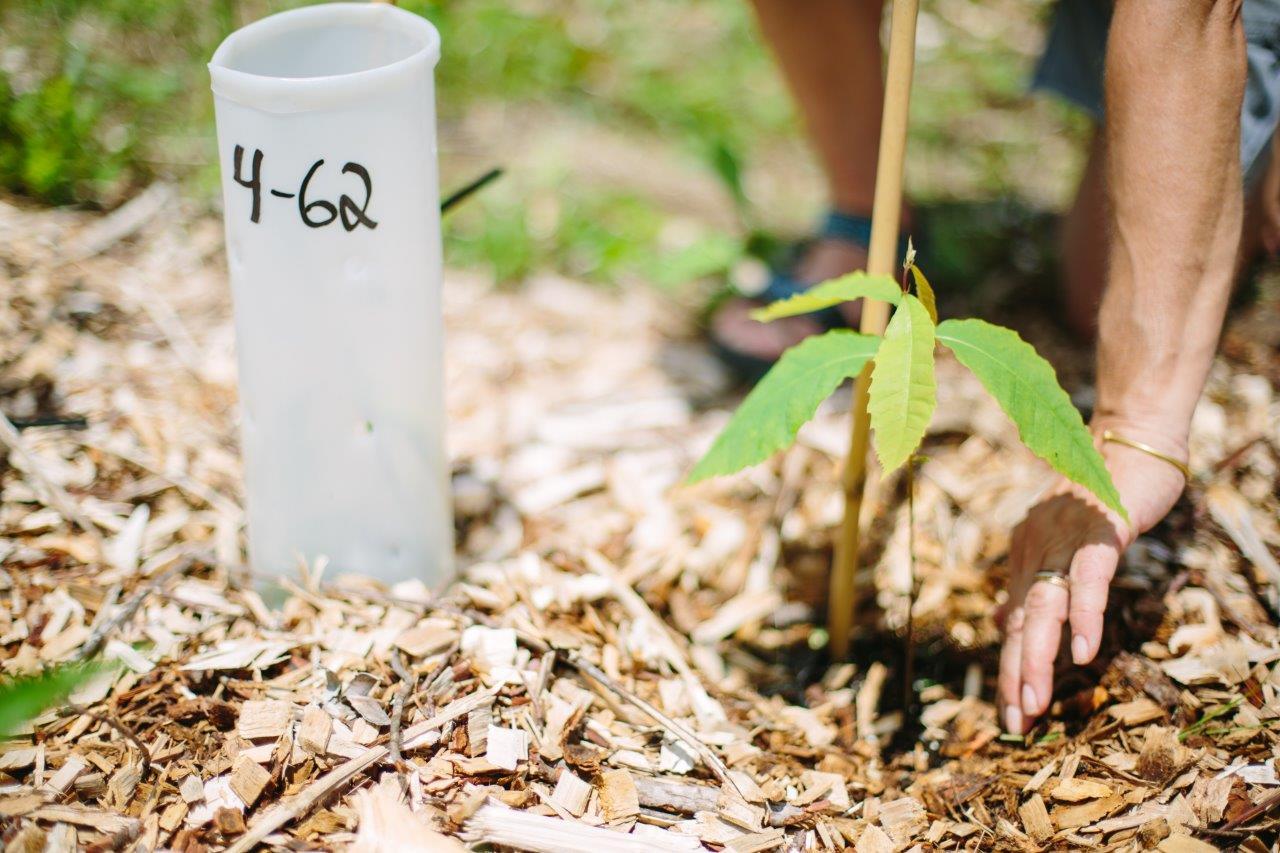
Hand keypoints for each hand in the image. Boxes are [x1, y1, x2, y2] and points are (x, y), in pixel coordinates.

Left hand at [997, 422, 1187, 733]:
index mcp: (1025, 556)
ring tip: (1035, 703)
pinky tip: (1082, 654)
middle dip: (1015, 677)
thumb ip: (1031, 583)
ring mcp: (1065, 542)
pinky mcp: (1100, 533)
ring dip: (1038, 659)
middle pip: (1021, 624)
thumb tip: (1002, 623)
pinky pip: (1088, 581)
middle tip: (1015, 724)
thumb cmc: (1099, 493)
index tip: (1010, 714)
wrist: (1129, 438)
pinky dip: (1083, 618)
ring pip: (1044, 608)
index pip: (1013, 623)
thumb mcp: (1060, 542)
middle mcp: (1035, 550)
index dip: (1011, 669)